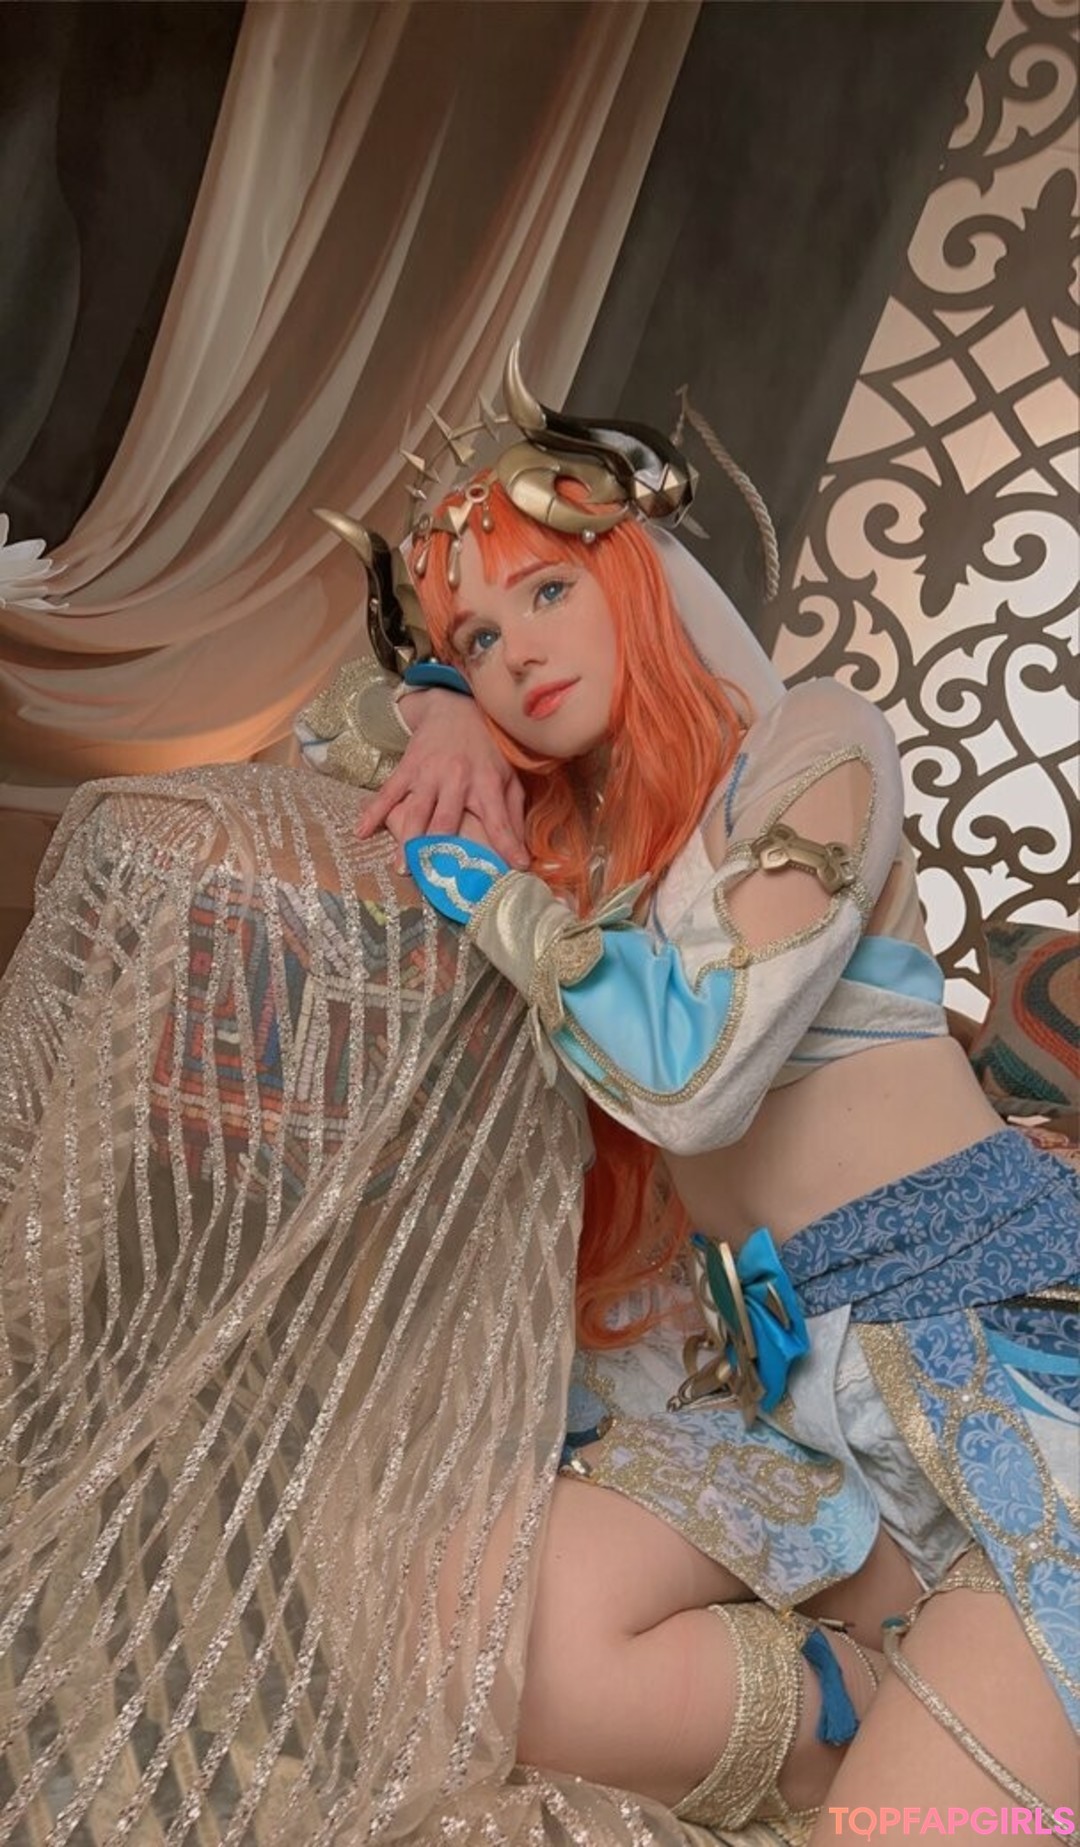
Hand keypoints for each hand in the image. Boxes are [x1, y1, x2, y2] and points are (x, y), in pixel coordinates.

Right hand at [355, 689, 527, 870]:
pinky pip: (388, 792)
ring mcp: (429, 773)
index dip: (507, 844)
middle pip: (446, 820)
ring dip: (407, 840)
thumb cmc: (487, 749)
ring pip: (416, 811)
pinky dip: (373, 812)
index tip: (516, 868)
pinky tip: (361, 831)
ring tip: (402, 867)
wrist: (456, 708)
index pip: (498, 819)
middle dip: (441, 850)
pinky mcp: (408, 767)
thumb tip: (520, 852)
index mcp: (487, 782)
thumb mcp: (507, 775)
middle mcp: (457, 779)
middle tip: (437, 880)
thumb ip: (513, 812)